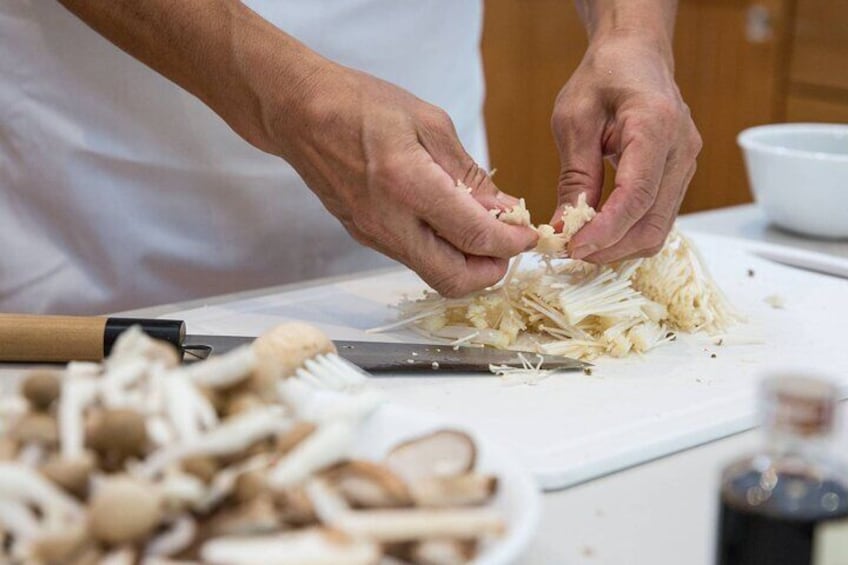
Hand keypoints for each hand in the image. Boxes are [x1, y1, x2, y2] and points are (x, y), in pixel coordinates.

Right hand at [269, 63, 536, 296]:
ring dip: (467, 264)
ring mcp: (374, 235)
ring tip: (482, 231)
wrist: (301, 114)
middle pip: (454, 279)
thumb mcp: (429, 123)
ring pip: (434, 275)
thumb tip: (504, 209)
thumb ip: (468, 174)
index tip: (527, 234)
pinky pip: (414, 259)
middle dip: (492, 271)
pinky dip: (442, 253)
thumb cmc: (362, 105)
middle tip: (507, 245)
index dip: (511, 243)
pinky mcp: (365, 237)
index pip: (475, 237)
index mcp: (408, 185)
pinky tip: (450, 224)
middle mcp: (389, 222)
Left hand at [551, 32, 701, 262]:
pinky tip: (599, 235)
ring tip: (580, 247)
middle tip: (569, 253)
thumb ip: (575, 175)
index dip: (605, 230)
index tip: (572, 247)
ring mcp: (686, 165)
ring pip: (659, 228)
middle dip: (610, 247)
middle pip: (652, 222)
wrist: (636, 55)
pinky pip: (658, 218)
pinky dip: (629, 234)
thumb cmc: (604, 77)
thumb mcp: (574, 119)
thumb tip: (564, 226)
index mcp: (655, 125)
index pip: (636, 195)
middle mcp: (681, 149)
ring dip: (619, 247)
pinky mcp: (679, 175)